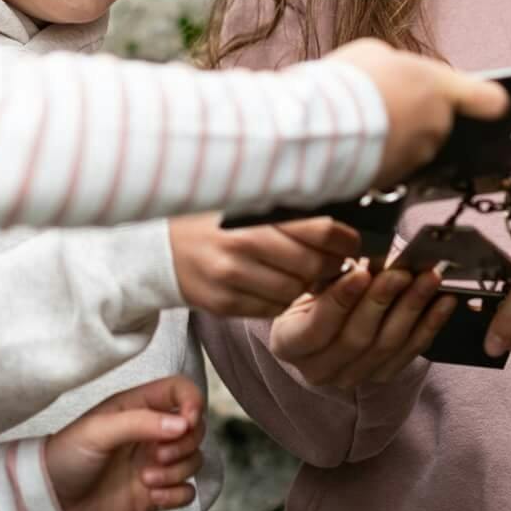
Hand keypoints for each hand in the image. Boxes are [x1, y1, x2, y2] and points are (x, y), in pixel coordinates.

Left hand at [46, 375, 205, 510]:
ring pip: (194, 460)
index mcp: (138, 407)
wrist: (50, 503)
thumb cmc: (65, 457)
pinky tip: (152, 497)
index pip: (180, 391)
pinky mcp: (155, 493)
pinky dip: (177, 495)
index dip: (193, 402)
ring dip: (178, 472)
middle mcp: (151, 433)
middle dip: (184, 444)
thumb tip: (183, 423)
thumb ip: (140, 422)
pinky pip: (187, 491)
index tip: (187, 421)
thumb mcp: (97, 430)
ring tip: (146, 480)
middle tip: (158, 456)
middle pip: (195, 429)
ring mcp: (154, 463)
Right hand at [170, 213, 360, 317]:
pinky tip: (277, 284)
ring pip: (295, 292)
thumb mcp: (246, 201)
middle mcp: (242, 246)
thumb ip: (287, 208)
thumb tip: (342, 214)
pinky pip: (271, 309)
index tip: (352, 242)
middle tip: (334, 260)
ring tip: (305, 273)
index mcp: (254, 215)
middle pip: (313, 265)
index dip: (346, 240)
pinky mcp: (223, 304)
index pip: (321, 230)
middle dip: (331, 265)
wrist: (157, 247)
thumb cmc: (210, 219)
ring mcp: (231, 279)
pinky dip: (281, 299)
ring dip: (307, 286)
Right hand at [269, 264, 454, 388]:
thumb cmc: (314, 291)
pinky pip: (410, 352)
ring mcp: (352, 376)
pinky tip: (442, 302)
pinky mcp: (381, 375)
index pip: (315, 328)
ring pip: (387, 345)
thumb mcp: (310, 279)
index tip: (360, 273)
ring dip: (411, 308)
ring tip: (426, 279)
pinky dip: (430, 324)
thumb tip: (366, 256)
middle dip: (381, 300)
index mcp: (289, 344)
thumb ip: (331, 272)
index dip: (340, 301)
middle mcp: (318, 368)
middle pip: (355, 338)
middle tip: (399, 272)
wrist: (324, 316)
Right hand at [328, 39, 508, 189]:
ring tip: (362, 120)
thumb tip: (400, 76)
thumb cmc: (350, 82)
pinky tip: (357, 141)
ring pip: (416, 143)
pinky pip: (395, 162)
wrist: (321, 127)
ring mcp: (418, 156)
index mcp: (440, 89)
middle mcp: (437, 126)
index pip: (487, 98)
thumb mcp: (375, 53)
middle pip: (439, 120)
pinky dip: (381, 154)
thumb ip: (401, 66)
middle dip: (417, 113)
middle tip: (384, 101)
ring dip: (398, 134)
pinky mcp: (397, 179)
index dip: (490, 100)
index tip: (493, 103)